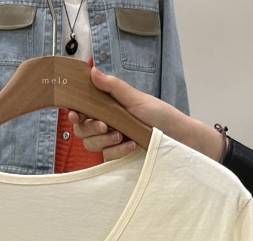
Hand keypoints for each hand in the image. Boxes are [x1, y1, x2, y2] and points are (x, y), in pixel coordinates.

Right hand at [68, 68, 224, 162]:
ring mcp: (112, 141)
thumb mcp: (136, 98)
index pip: (83, 111)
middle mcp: (108, 124)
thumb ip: (113, 87)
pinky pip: (107, 157)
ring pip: (92, 145)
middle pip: (83, 130)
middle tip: (104, 125)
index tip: (76, 114)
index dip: (75, 114)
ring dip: (105, 140)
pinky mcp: (119, 156)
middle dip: (90, 128)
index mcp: (109, 107)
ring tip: (121, 135)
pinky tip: (130, 145)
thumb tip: (93, 71)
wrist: (178, 137)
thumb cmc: (160, 116)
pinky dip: (118, 151)